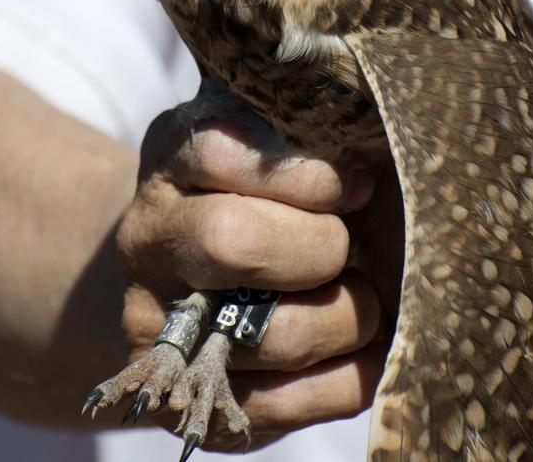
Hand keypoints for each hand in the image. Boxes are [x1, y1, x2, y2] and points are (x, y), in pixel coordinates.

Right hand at [113, 101, 391, 448]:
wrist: (202, 282)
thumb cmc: (281, 198)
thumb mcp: (287, 141)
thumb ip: (320, 129)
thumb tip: (384, 138)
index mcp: (171, 157)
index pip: (222, 153)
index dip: (309, 176)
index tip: (356, 184)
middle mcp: (148, 238)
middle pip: (232, 240)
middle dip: (321, 247)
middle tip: (347, 245)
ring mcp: (156, 325)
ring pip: (273, 334)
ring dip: (348, 316)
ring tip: (356, 296)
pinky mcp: (187, 403)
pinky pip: (290, 401)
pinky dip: (346, 375)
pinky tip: (351, 348)